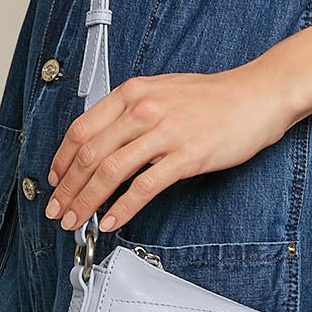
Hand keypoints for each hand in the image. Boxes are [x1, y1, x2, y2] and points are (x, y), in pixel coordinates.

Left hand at [43, 64, 293, 234]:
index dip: (61, 159)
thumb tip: (103, 140)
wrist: (256, 96)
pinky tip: (112, 221)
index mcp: (133, 93)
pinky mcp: (186, 157)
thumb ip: (131, 111)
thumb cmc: (213, 96)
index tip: (55, 179)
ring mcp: (165, 133)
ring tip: (76, 220)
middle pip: (90, 154)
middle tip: (58, 209)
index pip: (82, 128)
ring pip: (110, 172)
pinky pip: (144, 187)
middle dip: (67, 188)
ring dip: (86, 201)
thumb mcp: (162, 90)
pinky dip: (122, 208)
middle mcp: (144, 110)